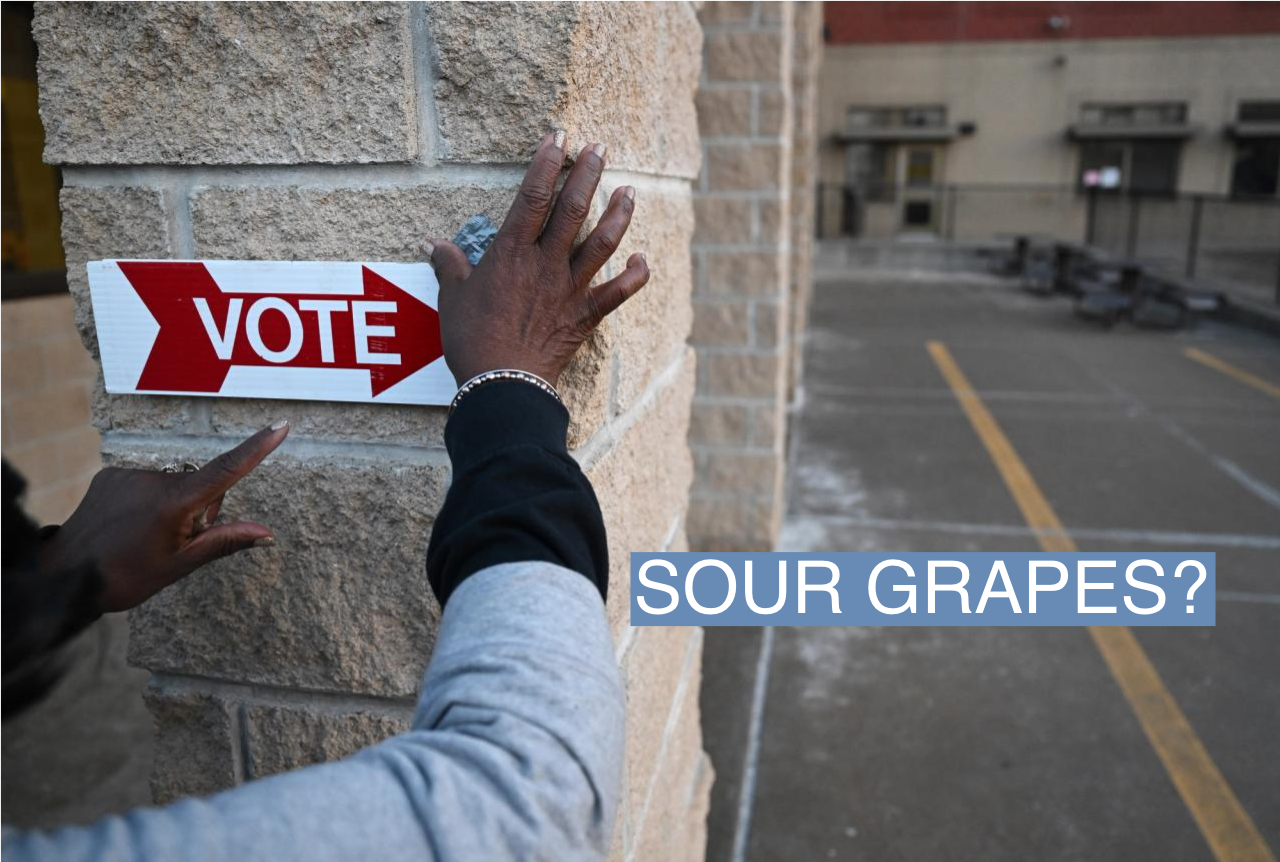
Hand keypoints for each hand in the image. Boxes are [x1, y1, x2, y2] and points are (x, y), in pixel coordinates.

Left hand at [41, 422, 289, 612]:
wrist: (63, 575)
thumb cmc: (124, 576)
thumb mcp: (180, 564)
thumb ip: (224, 542)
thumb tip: (267, 534)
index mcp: (174, 504)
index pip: (226, 471)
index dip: (256, 448)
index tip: (280, 427)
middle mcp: (153, 480)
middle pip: (202, 485)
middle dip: (203, 507)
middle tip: (178, 540)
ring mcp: (130, 474)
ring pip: (174, 485)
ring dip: (175, 505)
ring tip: (148, 535)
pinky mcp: (112, 474)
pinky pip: (148, 482)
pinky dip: (150, 500)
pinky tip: (131, 524)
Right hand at [430, 132, 649, 386]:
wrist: (501, 381)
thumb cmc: (471, 339)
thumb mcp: (452, 297)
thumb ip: (448, 266)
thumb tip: (433, 246)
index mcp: (511, 252)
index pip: (532, 196)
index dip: (546, 163)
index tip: (558, 137)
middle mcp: (545, 263)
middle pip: (572, 209)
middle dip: (588, 174)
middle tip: (600, 148)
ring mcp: (569, 288)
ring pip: (601, 243)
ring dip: (618, 215)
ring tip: (629, 191)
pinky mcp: (584, 315)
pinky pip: (617, 293)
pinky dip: (634, 277)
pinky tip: (643, 260)